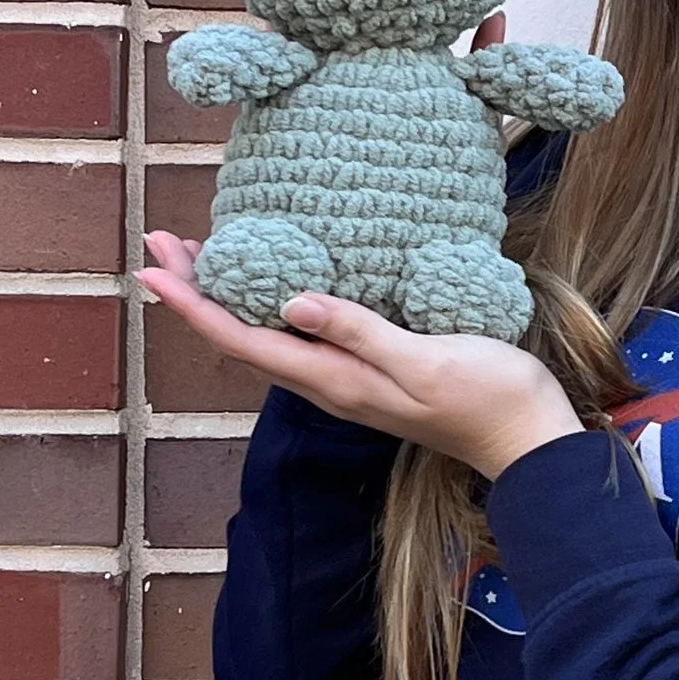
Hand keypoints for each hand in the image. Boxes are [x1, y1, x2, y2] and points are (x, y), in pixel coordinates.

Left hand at [137, 237, 582, 478]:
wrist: (527, 439)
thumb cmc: (487, 397)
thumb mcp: (425, 359)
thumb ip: (361, 332)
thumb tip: (292, 303)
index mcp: (333, 379)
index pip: (242, 339)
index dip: (192, 304)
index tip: (151, 266)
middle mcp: (328, 382)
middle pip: (240, 335)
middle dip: (197, 290)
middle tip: (161, 240)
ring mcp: (346, 379)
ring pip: (264, 334)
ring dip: (226, 294)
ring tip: (199, 253)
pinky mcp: (367, 369)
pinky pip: (297, 335)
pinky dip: (268, 300)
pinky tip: (275, 281)